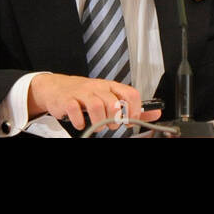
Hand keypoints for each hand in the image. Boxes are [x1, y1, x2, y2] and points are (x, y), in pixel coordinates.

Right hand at [27, 73, 161, 130]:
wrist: (58, 87)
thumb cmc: (87, 94)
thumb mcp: (110, 96)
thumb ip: (132, 107)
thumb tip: (156, 113)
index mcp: (111, 86)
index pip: (130, 93)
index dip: (134, 109)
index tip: (132, 121)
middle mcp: (98, 87)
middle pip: (113, 101)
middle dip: (116, 118)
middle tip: (112, 126)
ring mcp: (82, 93)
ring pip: (96, 105)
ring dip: (100, 121)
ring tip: (99, 126)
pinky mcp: (67, 100)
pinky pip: (75, 110)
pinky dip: (80, 121)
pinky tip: (81, 125)